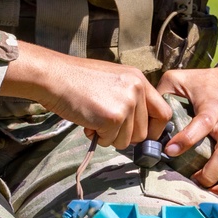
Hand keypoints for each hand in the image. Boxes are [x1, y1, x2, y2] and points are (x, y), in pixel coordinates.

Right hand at [0, 41, 171, 150]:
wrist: (54, 76)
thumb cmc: (76, 79)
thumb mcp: (112, 80)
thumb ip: (128, 98)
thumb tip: (136, 126)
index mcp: (139, 79)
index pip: (163, 113)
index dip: (153, 129)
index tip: (142, 135)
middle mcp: (137, 90)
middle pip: (143, 132)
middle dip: (124, 136)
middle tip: (105, 126)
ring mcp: (127, 104)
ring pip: (127, 140)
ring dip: (109, 137)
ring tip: (93, 119)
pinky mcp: (113, 118)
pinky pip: (111, 141)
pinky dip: (98, 137)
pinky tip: (87, 121)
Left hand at [157, 58, 217, 199]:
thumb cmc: (210, 83)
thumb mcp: (184, 79)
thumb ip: (165, 91)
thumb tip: (147, 112)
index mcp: (213, 110)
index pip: (201, 125)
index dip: (186, 140)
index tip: (169, 151)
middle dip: (208, 174)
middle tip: (192, 179)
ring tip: (209, 191)